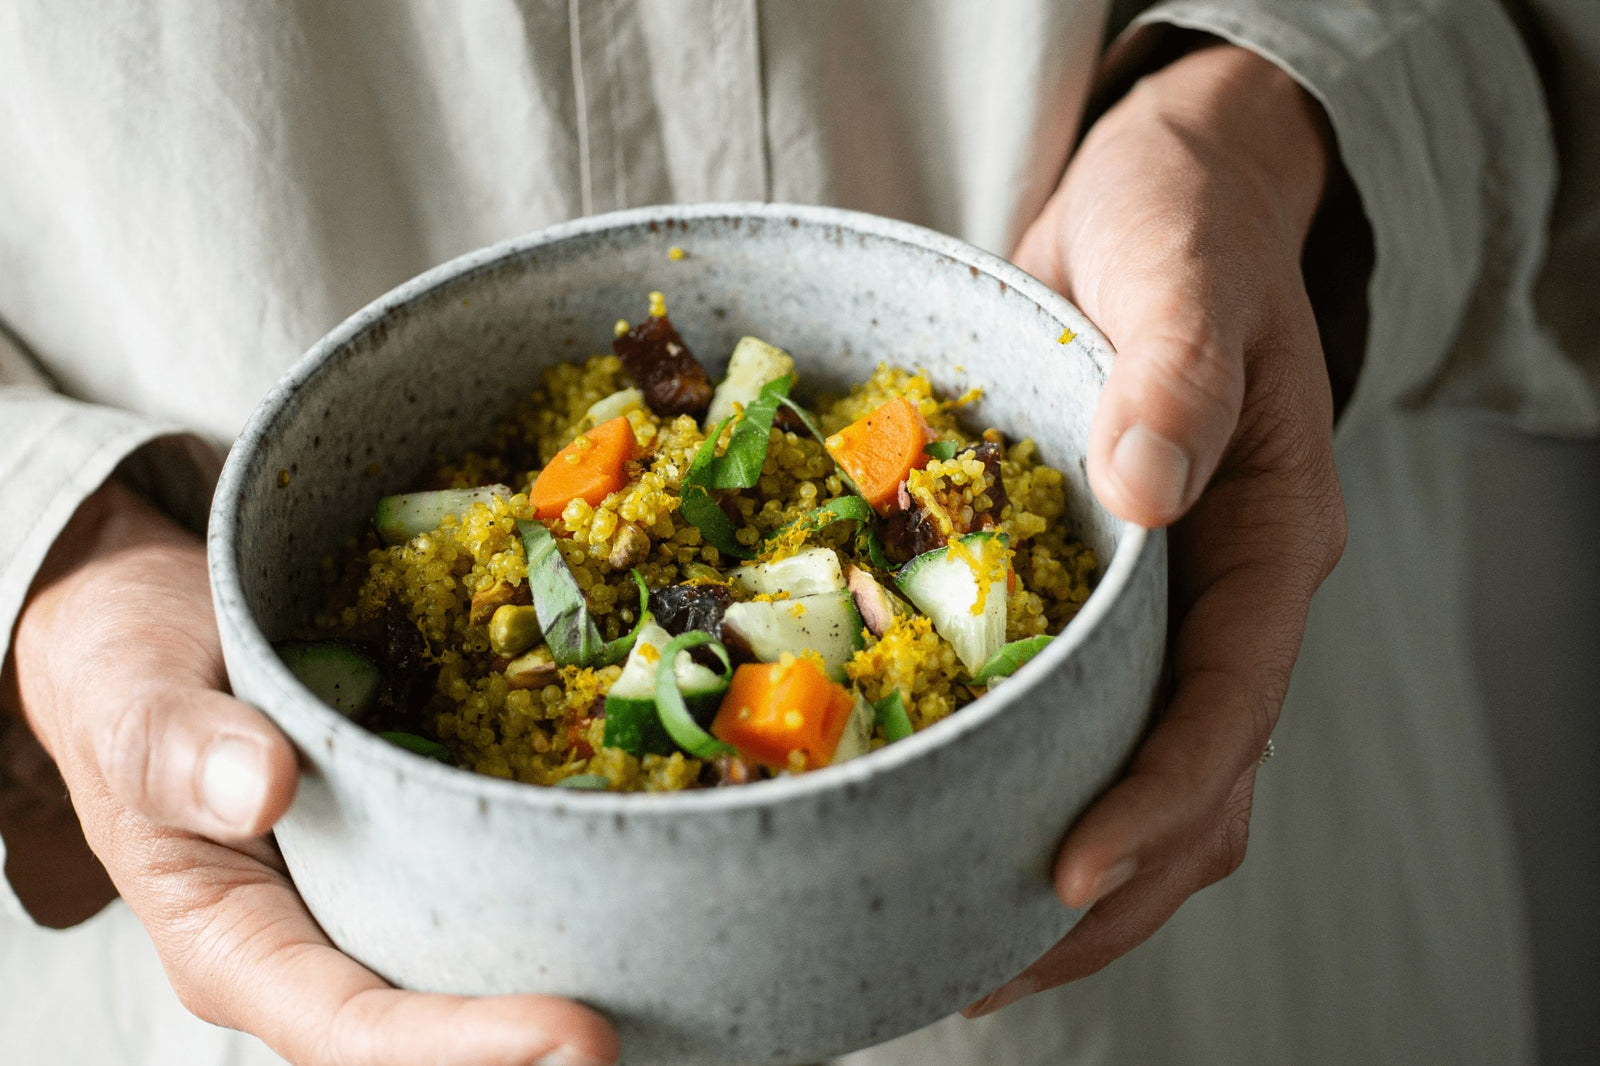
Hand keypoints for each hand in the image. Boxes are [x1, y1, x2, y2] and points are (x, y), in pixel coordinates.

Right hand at [6, 481, 619, 1065]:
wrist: (159, 631)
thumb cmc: (135, 670)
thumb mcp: (133, 696)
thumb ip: (176, 748)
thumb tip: (260, 788)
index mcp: (239, 944)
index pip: (354, 1030)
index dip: (463, 1048)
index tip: (580, 1035)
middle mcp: (324, 946)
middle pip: (439, 1038)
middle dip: (538, 1049)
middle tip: (652, 1035)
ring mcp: (387, 900)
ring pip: (484, 974)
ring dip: (575, 979)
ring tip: (690, 986)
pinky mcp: (436, 847)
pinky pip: (506, 886)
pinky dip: (579, 887)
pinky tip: (659, 873)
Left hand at [968, 43, 1346, 1013]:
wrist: (1157, 208)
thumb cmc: (1183, 227)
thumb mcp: (1183, 269)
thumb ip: (1179, 373)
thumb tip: (1145, 490)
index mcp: (1266, 542)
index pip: (1229, 705)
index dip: (1157, 800)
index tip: (1069, 873)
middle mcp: (1215, 600)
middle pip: (1191, 787)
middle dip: (1105, 891)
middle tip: (988, 967)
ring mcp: (1154, 609)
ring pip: (1133, 776)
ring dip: (1061, 875)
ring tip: (954, 942)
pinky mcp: (1085, 597)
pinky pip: (1066, 718)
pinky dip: (1013, 784)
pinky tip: (932, 822)